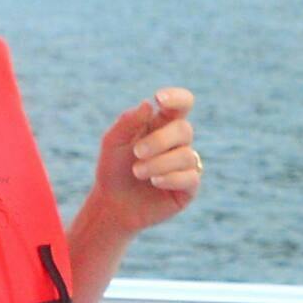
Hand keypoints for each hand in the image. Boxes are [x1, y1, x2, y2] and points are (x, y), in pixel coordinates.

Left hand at [88, 88, 202, 236]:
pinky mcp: (188, 188)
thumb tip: (149, 104)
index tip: (159, 99)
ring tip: (138, 172)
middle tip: (137, 152)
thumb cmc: (112, 170)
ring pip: (186, 155)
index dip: (177, 98)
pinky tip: (154, 182)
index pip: (181, 104)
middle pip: (184, 129)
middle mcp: (177, 142)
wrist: (111, 205)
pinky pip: (191, 177)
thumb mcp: (113, 142)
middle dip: (160, 140)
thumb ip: (128, 121)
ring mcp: (186, 165)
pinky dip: (171, 178)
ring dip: (159, 163)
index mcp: (162, 124)